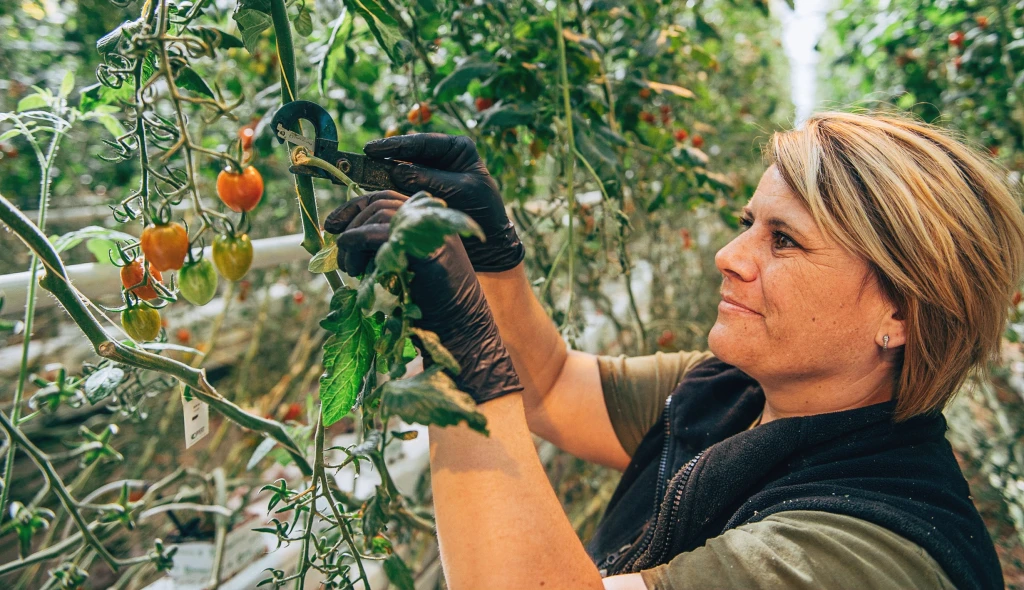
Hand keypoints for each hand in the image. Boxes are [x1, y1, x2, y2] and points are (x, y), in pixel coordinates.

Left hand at [326, 197, 522, 403]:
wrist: (460, 328)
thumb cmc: (431, 304)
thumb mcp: (405, 266)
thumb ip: (386, 246)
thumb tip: (344, 236)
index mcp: (431, 220)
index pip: (387, 198)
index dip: (355, 207)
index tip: (332, 225)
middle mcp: (433, 218)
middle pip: (380, 203)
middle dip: (350, 223)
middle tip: (339, 255)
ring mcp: (430, 230)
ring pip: (377, 214)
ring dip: (353, 240)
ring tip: (352, 270)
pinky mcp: (422, 246)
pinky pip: (376, 233)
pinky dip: (356, 246)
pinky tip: (357, 270)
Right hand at [360, 133, 524, 271]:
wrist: (489, 243)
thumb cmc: (483, 212)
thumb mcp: (459, 191)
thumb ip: (428, 179)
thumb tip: (396, 170)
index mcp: (457, 148)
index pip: (421, 142)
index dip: (395, 145)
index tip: (372, 149)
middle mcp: (442, 158)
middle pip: (408, 153)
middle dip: (384, 157)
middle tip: (360, 160)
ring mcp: (431, 175)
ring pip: (402, 170)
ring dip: (382, 174)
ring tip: (360, 175)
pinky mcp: (423, 194)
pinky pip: (402, 188)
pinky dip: (388, 190)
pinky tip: (372, 193)